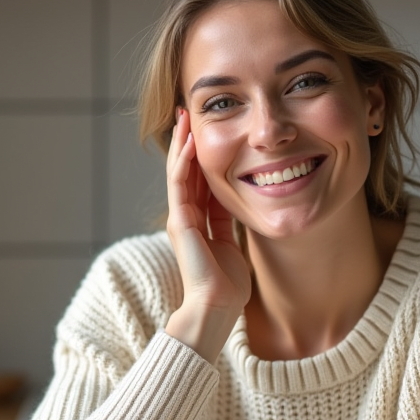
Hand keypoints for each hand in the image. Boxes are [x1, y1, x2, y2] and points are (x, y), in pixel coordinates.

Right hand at [164, 109, 251, 360]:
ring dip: (180, 143)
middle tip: (188, 112)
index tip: (204, 129)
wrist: (216, 308)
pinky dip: (183, 162)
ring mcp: (180, 218)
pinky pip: (179, 185)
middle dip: (186, 140)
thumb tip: (243, 206)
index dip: (200, 153)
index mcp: (198, 221)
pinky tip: (189, 142)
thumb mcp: (232, 244)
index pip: (197, 178)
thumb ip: (230, 224)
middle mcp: (185, 216)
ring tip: (184, 117)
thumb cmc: (228, 285)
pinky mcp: (180, 222)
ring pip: (177, 171)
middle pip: (183, 169)